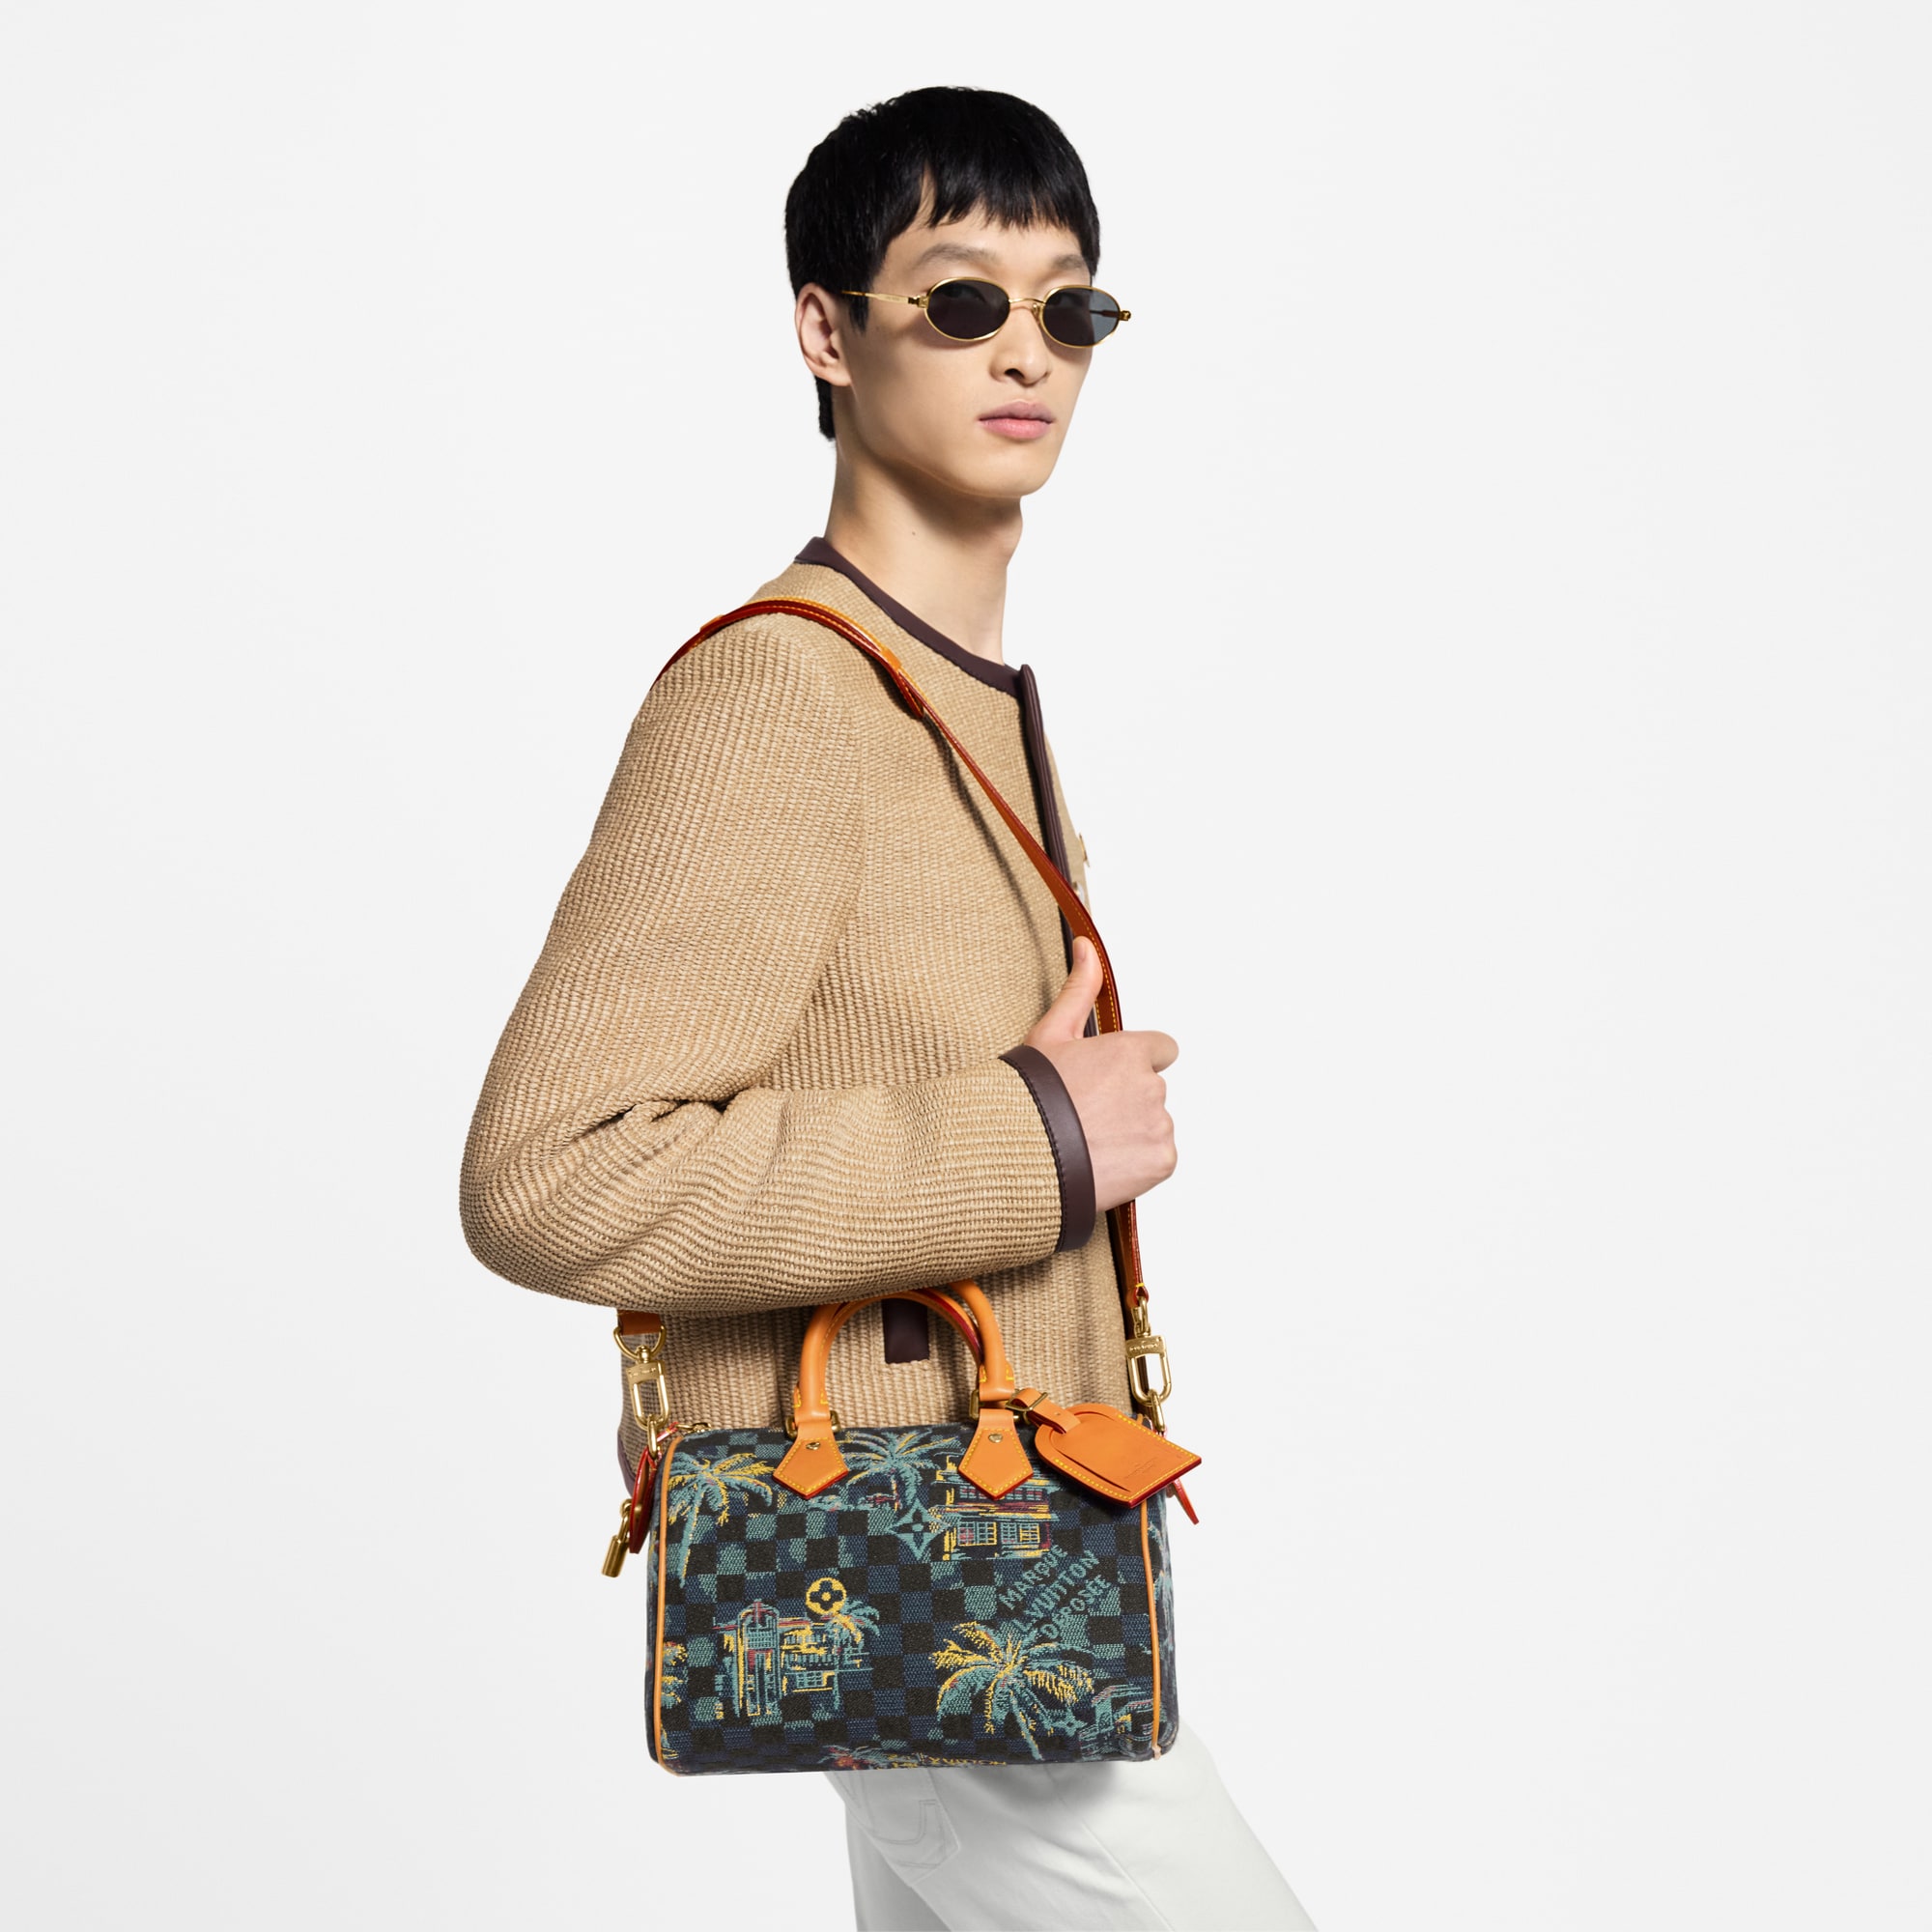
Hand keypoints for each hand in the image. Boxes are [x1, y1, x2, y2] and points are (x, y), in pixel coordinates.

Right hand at [1023, 936, 1177, 1213]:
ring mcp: (1159, 1125)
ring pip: (1154, 1125)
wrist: (1022, 1156)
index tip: (1110, 1079)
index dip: (1136, 1063)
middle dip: (1127, 1102)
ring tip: (1089, 1142)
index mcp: (1129, 1051)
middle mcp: (1151, 1086)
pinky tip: (1103, 1161)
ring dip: (1132, 1133)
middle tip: (1087, 1115)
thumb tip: (1087, 948)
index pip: (1162, 1049)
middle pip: (1152, 1090)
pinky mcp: (1161, 1160)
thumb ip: (1079, 990)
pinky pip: (1158, 1158)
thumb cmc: (1029, 1096)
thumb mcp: (1050, 1035)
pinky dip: (1137, 1164)